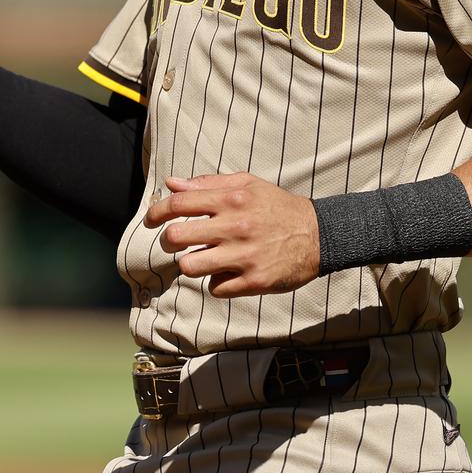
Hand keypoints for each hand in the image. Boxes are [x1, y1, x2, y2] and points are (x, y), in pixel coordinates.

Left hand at [142, 173, 319, 297]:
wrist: (320, 234)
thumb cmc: (277, 208)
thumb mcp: (247, 185)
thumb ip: (208, 184)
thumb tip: (171, 184)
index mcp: (232, 199)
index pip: (178, 204)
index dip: (156, 213)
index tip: (150, 221)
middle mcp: (235, 227)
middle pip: (176, 238)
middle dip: (170, 241)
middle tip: (177, 242)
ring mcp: (244, 256)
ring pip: (190, 266)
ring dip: (191, 264)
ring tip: (202, 258)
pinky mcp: (254, 281)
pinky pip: (215, 288)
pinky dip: (217, 282)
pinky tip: (228, 273)